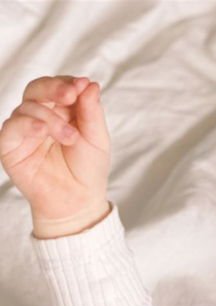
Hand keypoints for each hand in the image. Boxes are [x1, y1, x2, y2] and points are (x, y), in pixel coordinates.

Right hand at [0, 74, 110, 230]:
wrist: (78, 204)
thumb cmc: (87, 171)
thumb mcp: (97, 139)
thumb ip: (92, 112)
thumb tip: (90, 84)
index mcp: (61, 111)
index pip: (58, 86)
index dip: (68, 83)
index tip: (82, 86)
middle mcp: (40, 116)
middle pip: (37, 89)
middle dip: (54, 88)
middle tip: (70, 95)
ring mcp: (24, 130)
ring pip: (27, 107)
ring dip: (50, 117)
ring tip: (70, 137)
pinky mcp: (10, 146)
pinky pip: (12, 126)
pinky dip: (27, 123)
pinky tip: (42, 130)